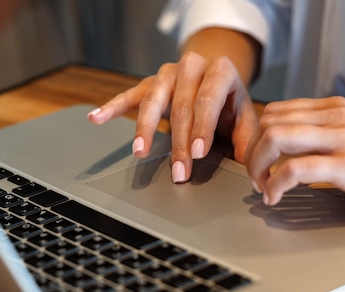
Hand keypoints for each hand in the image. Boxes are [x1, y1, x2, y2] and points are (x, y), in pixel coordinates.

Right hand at [88, 51, 258, 182]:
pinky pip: (129, 96)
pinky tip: (96, 118)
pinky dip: (112, 107)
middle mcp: (192, 66)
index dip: (202, 127)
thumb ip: (246, 139)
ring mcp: (167, 73)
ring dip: (145, 130)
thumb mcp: (245, 116)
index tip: (197, 154)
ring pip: (152, 100)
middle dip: (178, 143)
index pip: (208, 99)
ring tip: (139, 152)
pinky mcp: (150, 83)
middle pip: (181, 106)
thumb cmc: (230, 102)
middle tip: (179, 173)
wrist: (215, 75)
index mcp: (221, 70)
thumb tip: (248, 168)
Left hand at [244, 96, 344, 225]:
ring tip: (262, 188)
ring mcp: (344, 138)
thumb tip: (287, 146)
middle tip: (255, 178)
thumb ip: (325, 133)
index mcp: (336, 107)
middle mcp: (337, 116)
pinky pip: (295, 169)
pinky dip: (275, 185)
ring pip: (276, 139)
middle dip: (252, 153)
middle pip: (269, 122)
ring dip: (258, 167)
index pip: (276, 111)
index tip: (257, 162)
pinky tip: (275, 198)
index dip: (257, 137)